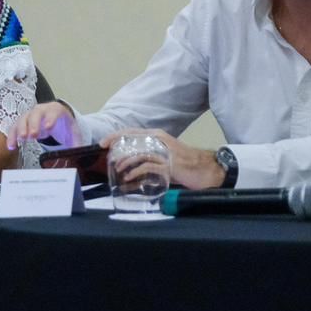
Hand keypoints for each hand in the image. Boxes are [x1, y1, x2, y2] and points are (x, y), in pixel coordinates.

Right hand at [7, 102, 75, 149]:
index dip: (50, 118)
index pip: (53, 111)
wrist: (57, 119)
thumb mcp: (73, 132)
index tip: (48, 127)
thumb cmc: (65, 125)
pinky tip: (11, 145)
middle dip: (33, 124)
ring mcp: (31, 115)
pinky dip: (12, 136)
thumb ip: (76, 143)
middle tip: (32, 135)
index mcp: (56, 110)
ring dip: (20, 129)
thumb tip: (79, 155)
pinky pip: (15, 127)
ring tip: (20, 140)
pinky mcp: (23, 122)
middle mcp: (41, 110)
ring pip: (23, 119)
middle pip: (35, 113)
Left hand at [99, 128, 224, 189]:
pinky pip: (147, 167)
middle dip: (116, 148)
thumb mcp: (164, 155)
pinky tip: (129, 178)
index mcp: (157, 136)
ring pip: (138, 153)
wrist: (207, 169)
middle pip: (132, 140)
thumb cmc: (185, 164)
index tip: (103, 143)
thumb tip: (130, 162)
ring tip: (118, 170)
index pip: (131, 132)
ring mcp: (164, 153)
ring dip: (125, 162)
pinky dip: (136, 172)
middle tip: (108, 159)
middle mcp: (160, 140)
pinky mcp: (169, 166)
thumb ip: (149, 155)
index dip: (115, 136)